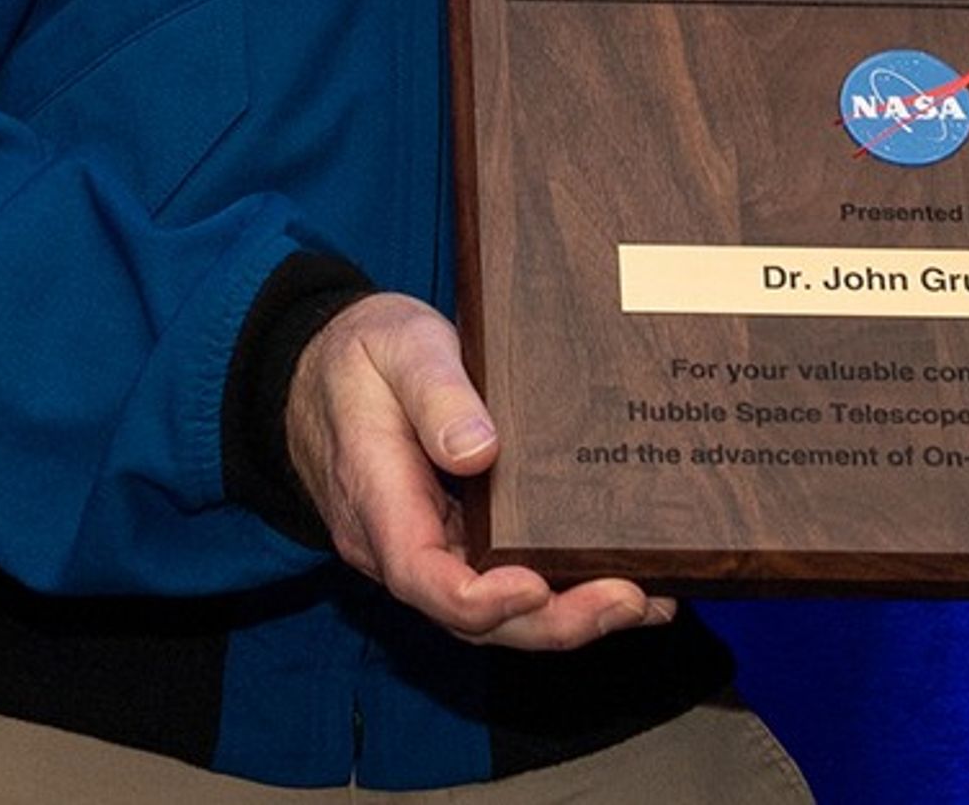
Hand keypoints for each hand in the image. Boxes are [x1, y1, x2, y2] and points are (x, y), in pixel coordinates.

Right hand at [286, 293, 674, 646]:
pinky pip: (503, 582)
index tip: (538, 586)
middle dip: (552, 620)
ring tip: (646, 602)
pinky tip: (621, 582)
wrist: (322, 368)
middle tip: (629, 599)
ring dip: (567, 616)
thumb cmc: (364, 355)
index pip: (422, 575)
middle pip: (471, 614)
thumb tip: (480, 451)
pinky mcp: (455, 539)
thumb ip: (437, 396)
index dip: (482, 597)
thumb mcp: (400, 349)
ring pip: (493, 611)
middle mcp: (399, 543)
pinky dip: (561, 592)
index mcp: (377, 500)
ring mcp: (428, 547)